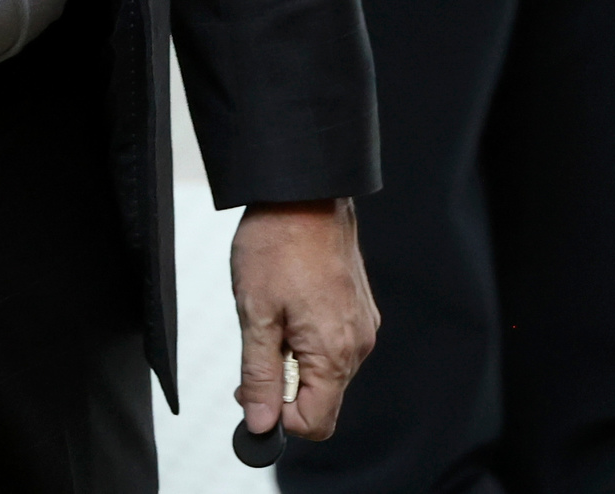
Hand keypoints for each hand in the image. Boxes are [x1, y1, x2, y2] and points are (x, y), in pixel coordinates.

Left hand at [232, 198, 377, 444]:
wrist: (303, 192)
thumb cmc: (278, 243)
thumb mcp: (256, 314)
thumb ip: (260, 376)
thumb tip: (259, 423)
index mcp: (335, 352)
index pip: (315, 423)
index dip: (279, 417)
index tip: (253, 393)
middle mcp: (358, 344)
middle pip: (322, 399)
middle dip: (284, 388)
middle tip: (254, 353)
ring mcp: (361, 325)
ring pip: (326, 372)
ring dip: (295, 361)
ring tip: (271, 318)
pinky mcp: (358, 308)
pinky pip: (333, 344)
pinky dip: (307, 340)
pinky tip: (288, 307)